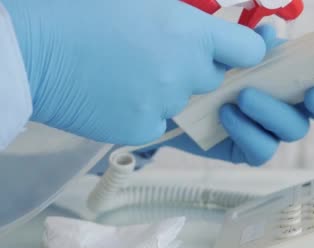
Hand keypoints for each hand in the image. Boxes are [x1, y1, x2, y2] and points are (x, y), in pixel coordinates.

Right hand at [3, 0, 264, 144]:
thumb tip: (216, 22)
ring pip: (184, 99)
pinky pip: (158, 121)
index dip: (243, 48)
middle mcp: (184, 72)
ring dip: (168, 87)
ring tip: (127, 66)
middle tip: (159, 50)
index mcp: (189, 32)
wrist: (23, 46)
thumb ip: (188, 10)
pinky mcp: (139, 128)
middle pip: (214, 77)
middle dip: (197, 66)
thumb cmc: (76, 7)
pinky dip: (144, 108)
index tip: (236, 47)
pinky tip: (113, 88)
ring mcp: (162, 104)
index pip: (249, 50)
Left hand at [165, 25, 313, 165]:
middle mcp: (296, 103)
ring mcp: (275, 129)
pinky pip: (262, 150)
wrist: (171, 88)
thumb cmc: (210, 62)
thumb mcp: (233, 43)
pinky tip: (226, 115)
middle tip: (312, 94)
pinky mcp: (249, 149)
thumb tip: (267, 35)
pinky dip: (248, 132)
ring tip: (244, 97)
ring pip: (296, 131)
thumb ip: (256, 40)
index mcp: (302, 72)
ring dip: (275, 113)